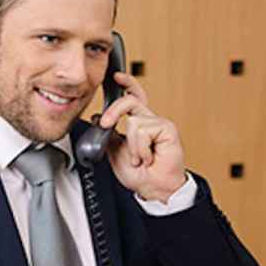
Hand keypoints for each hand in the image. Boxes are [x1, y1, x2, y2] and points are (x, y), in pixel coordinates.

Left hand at [96, 72, 185, 202]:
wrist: (154, 189)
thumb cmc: (139, 174)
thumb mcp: (115, 153)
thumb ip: (108, 134)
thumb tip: (98, 117)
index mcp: (138, 124)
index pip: (132, 98)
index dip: (126, 84)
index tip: (115, 76)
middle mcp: (149, 120)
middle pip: (131, 100)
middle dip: (115, 110)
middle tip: (106, 124)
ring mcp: (159, 124)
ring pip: (134, 121)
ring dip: (133, 146)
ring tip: (141, 159)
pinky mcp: (167, 129)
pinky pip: (143, 131)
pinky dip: (141, 149)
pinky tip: (149, 158)